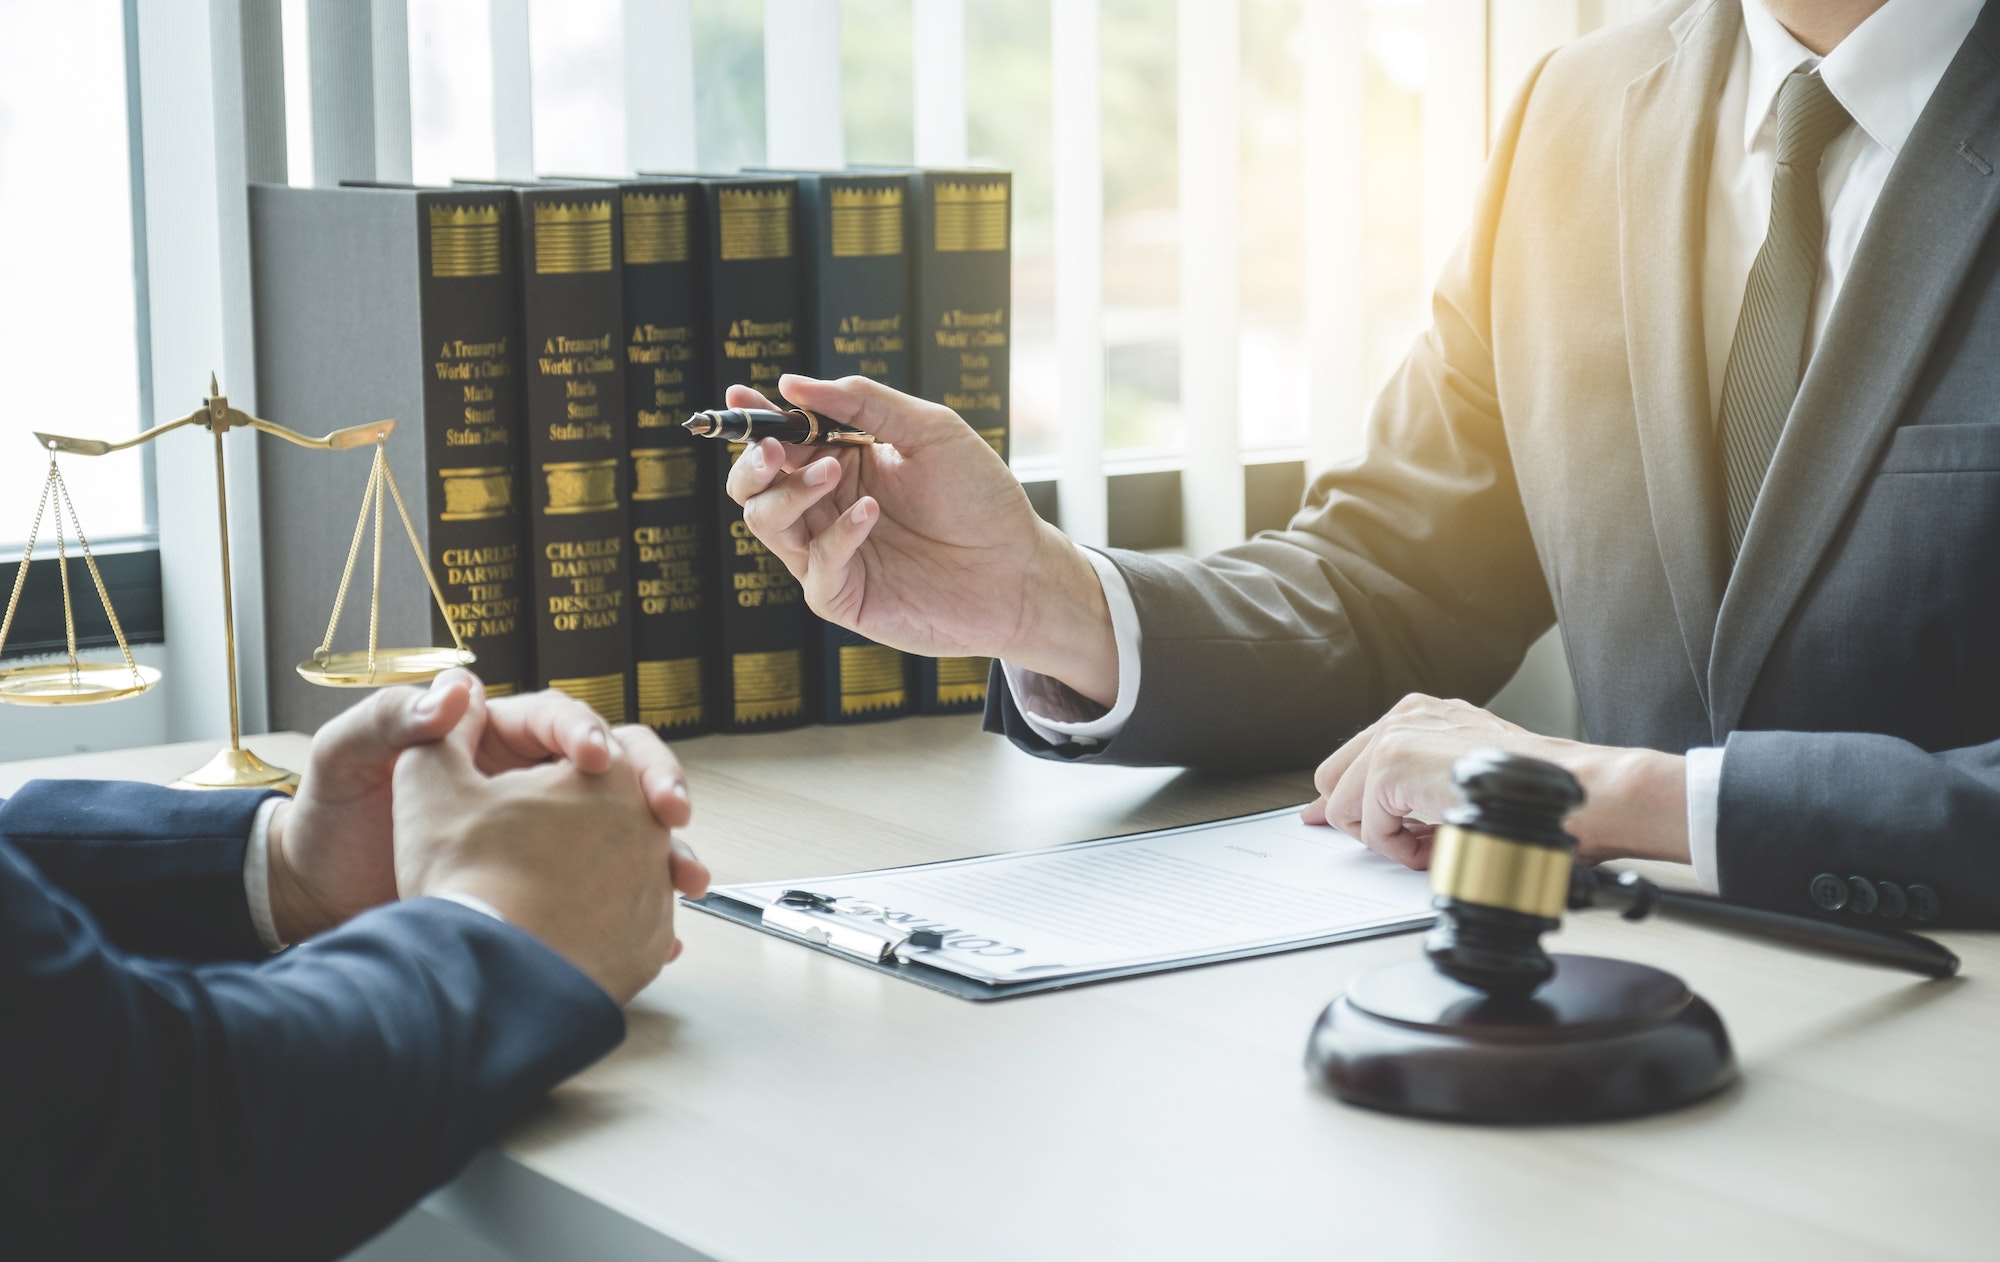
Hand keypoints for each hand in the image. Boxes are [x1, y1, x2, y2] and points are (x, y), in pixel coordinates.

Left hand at [266, 669, 708, 942]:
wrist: (321, 898)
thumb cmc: (333, 817)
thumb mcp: (350, 756)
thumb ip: (397, 718)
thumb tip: (457, 687)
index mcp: (493, 739)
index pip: (560, 721)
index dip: (586, 734)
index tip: (596, 760)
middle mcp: (531, 781)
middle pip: (619, 770)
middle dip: (655, 783)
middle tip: (670, 810)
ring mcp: (549, 836)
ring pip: (628, 831)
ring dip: (666, 850)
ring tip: (685, 875)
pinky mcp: (552, 888)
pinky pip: (614, 891)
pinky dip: (644, 910)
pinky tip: (665, 931)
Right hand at [723, 374, 1119, 705]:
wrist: (1019, 571)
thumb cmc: (982, 499)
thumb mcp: (930, 431)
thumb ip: (864, 402)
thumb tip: (792, 384)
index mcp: (843, 462)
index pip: (782, 439)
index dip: (755, 419)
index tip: (741, 400)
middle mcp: (828, 508)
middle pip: (754, 485)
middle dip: (754, 461)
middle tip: (776, 445)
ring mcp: (831, 554)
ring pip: (765, 522)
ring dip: (789, 492)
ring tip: (833, 471)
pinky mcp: (843, 597)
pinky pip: (814, 566)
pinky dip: (836, 535)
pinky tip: (871, 513)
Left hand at [1301, 693, 1689, 866]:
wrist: (1574, 790)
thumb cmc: (1533, 792)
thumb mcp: (1459, 778)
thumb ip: (1408, 788)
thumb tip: (1347, 816)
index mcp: (1420, 714)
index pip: (1349, 760)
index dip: (1345, 802)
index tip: (1336, 823)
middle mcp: (1403, 716)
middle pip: (1332, 782)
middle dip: (1367, 820)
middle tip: (1413, 838)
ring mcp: (1394, 735)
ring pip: (1345, 810)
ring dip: (1388, 837)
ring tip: (1437, 839)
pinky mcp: (1391, 763)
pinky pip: (1367, 829)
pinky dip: (1400, 848)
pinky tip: (1438, 839)